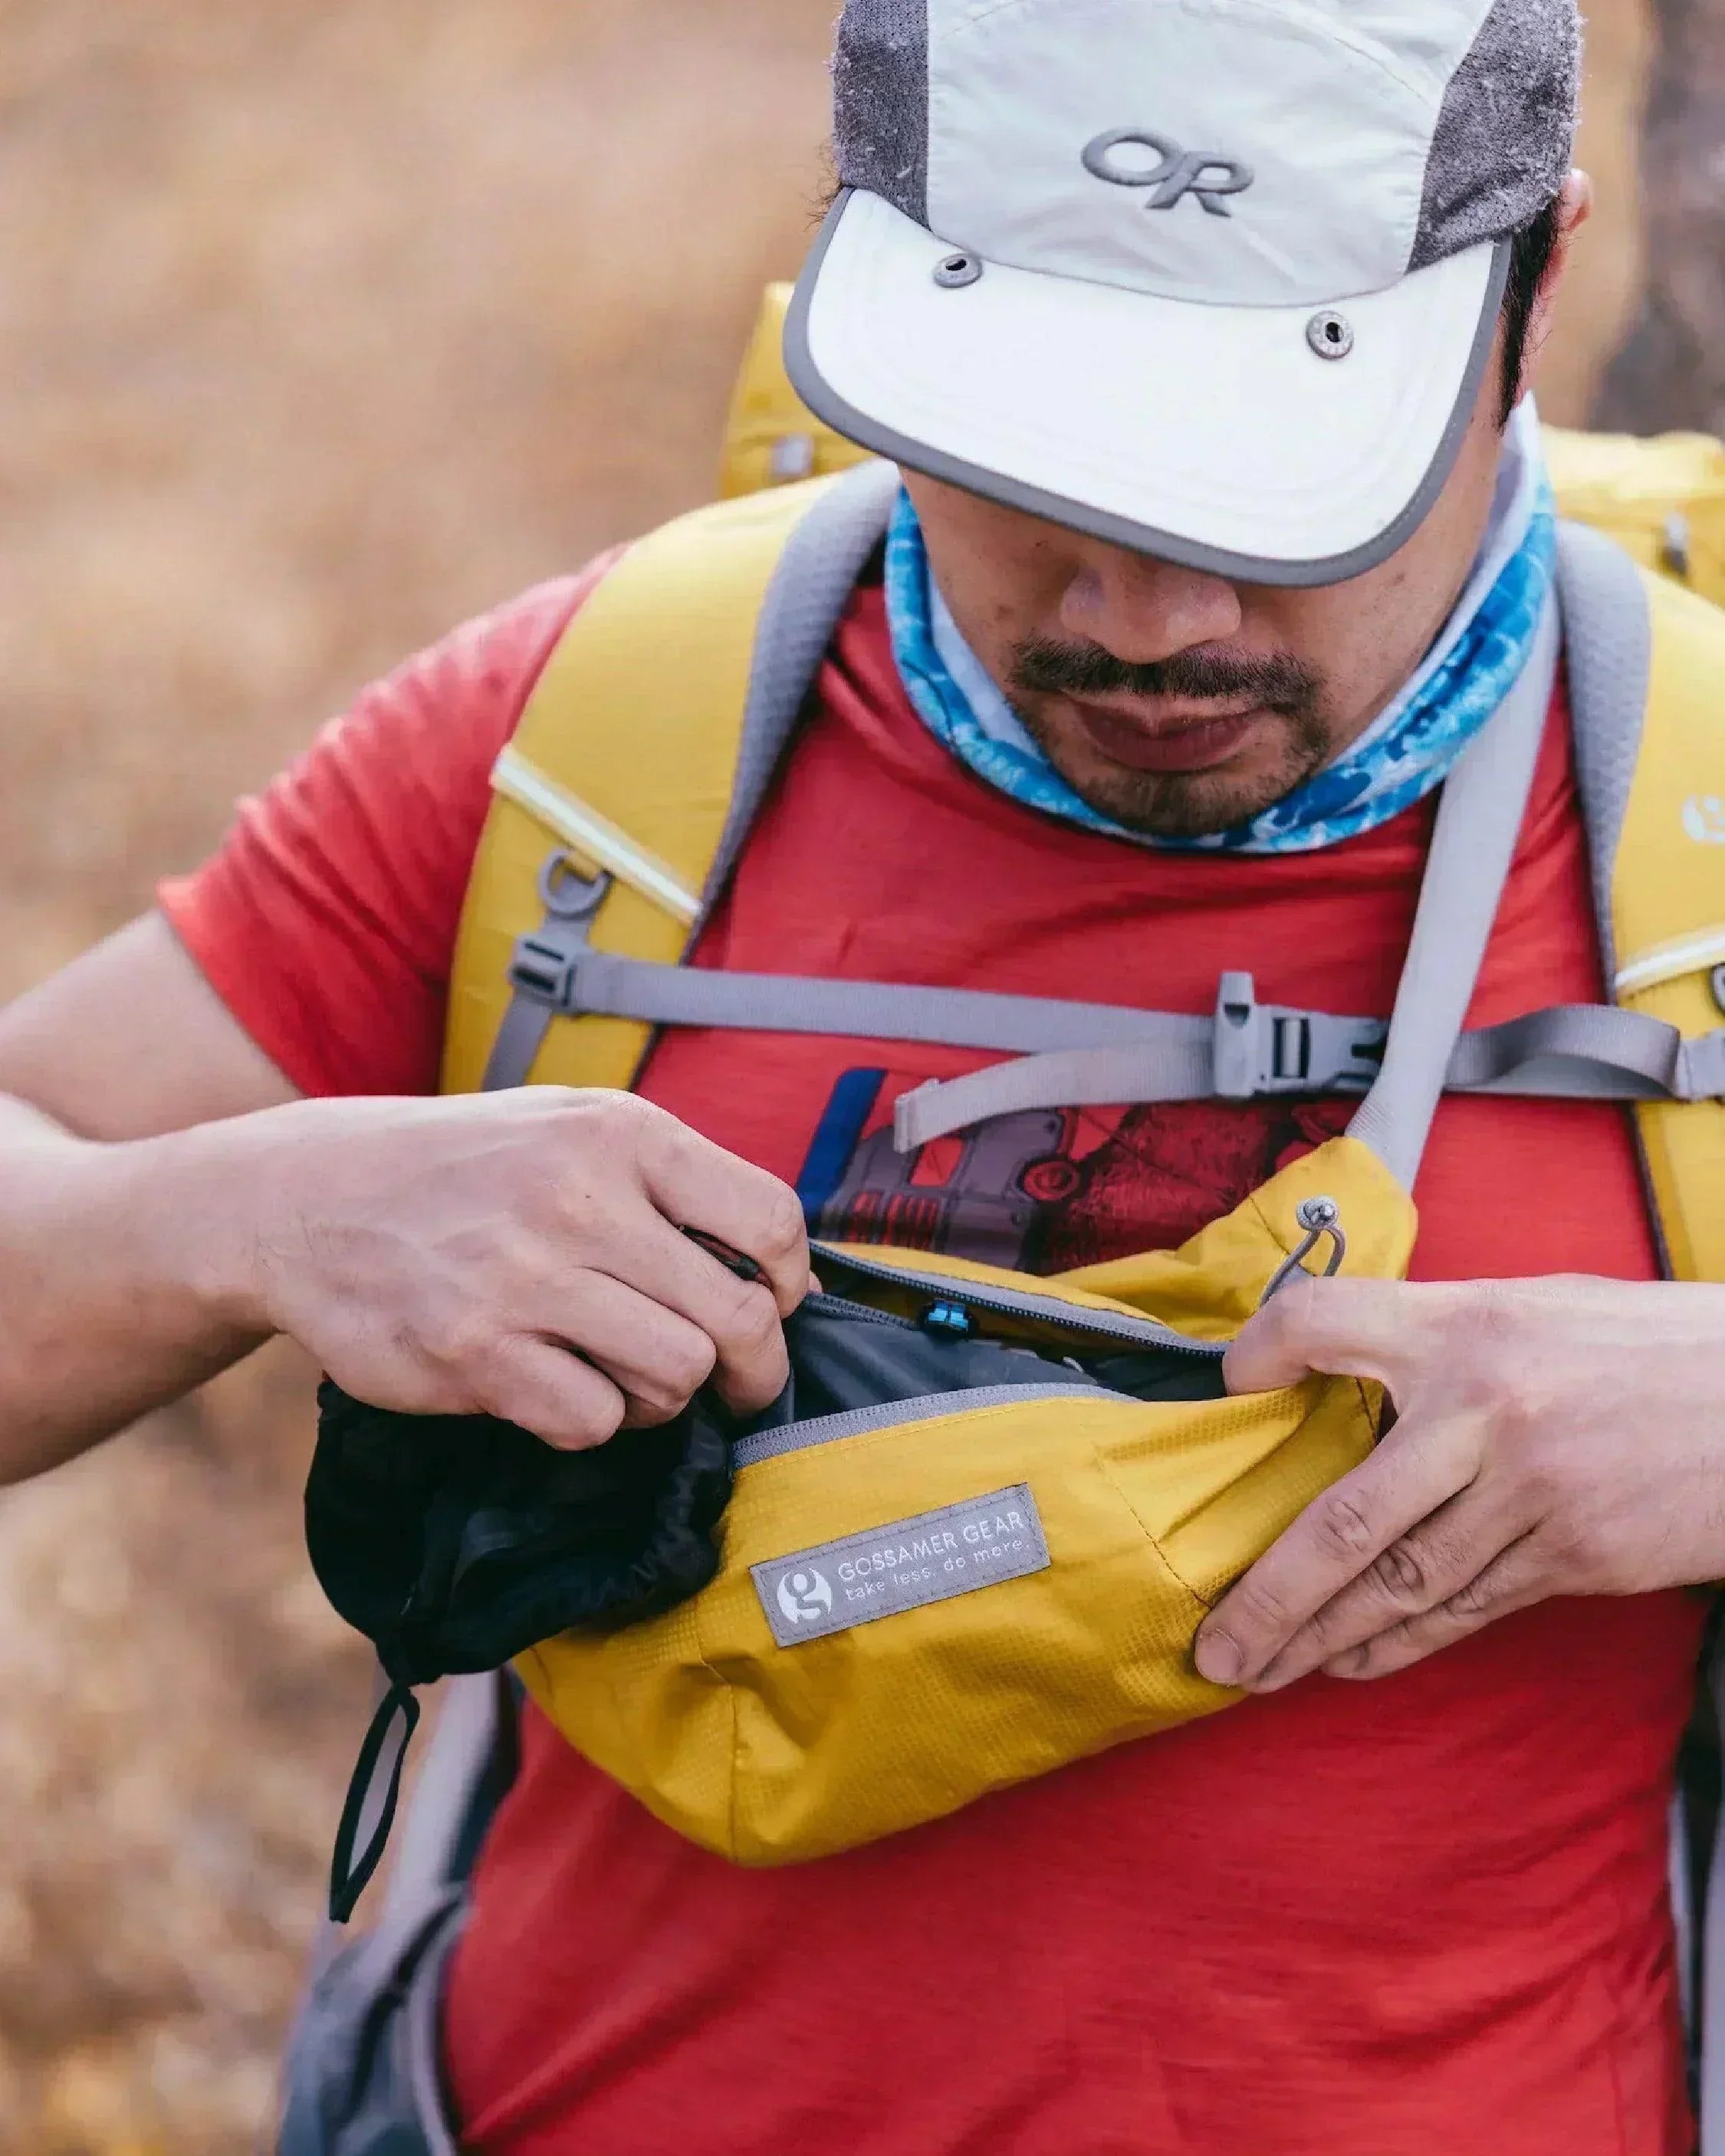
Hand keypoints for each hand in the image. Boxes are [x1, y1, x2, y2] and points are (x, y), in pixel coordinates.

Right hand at [205, 1089, 809, 1450]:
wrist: (307, 1197)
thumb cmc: (469, 1172)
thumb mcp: (573, 1130)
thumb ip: (671, 1186)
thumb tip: (783, 1275)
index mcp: (620, 1133)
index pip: (771, 1220)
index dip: (791, 1284)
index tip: (774, 1307)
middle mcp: (579, 1199)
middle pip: (739, 1318)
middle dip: (752, 1366)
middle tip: (733, 1381)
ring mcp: (523, 1279)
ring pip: (677, 1376)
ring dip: (665, 1393)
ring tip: (626, 1372)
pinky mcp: (473, 1354)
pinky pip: (594, 1420)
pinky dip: (592, 1420)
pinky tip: (557, 1386)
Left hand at [1193, 1274, 1724, 1691]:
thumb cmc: (1644, 1346)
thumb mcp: (1535, 1305)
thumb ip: (1442, 1333)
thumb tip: (1348, 1364)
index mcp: (1468, 1327)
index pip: (1326, 1320)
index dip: (1264, 1348)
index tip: (1230, 1382)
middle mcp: (1488, 1412)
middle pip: (1349, 1518)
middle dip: (1270, 1595)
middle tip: (1212, 1646)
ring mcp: (1533, 1495)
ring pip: (1403, 1587)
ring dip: (1324, 1638)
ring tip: (1261, 1670)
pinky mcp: (1576, 1557)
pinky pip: (1467, 1608)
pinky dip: (1402, 1643)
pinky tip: (1352, 1662)